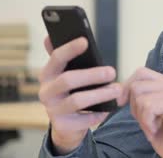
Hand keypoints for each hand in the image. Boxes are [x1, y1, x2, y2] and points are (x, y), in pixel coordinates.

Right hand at [38, 36, 122, 153]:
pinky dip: (98, 113)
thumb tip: (50, 36)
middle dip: (92, 75)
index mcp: (48, 74)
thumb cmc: (71, 90)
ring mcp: (53, 110)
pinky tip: (109, 108)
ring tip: (117, 90)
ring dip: (100, 94)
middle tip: (112, 71)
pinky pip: (84, 119)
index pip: (56, 58)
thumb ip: (63, 57)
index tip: (85, 41)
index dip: (70, 49)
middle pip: (68, 80)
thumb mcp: (66, 73)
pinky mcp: (62, 125)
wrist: (67, 124)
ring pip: (77, 100)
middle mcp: (46, 92)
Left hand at [121, 67, 162, 157]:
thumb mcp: (147, 111)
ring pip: (140, 96)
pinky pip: (148, 107)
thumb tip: (119, 88)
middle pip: (137, 84)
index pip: (141, 72)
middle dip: (134, 105)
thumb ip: (138, 96)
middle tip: (146, 119)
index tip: (122, 103)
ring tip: (153, 124)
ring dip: (141, 115)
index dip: (127, 86)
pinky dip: (147, 121)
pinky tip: (157, 128)